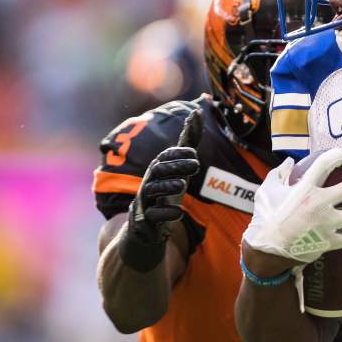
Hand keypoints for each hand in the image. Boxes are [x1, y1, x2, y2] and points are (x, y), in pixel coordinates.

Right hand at [120, 109, 201, 270]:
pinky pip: (153, 216)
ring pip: (151, 190)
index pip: (165, 156)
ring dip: (167, 186)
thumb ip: (187, 144)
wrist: (147, 227)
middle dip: (176, 166)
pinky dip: (166, 213)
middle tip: (197, 165)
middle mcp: (149, 182)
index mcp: (157, 170)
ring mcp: (145, 201)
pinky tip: (179, 212)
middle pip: (157, 170)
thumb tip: (196, 114)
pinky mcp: (144, 220)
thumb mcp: (178, 168)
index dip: (178, 152)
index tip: (195, 152)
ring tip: (183, 185)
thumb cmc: (165, 192)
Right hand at [243, 149, 341, 262]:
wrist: (267, 252)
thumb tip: (288, 162)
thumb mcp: (266, 191)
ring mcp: (326, 224)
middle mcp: (318, 204)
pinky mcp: (329, 242)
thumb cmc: (266, 219)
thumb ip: (278, 174)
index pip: (326, 163)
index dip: (341, 155)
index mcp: (304, 188)